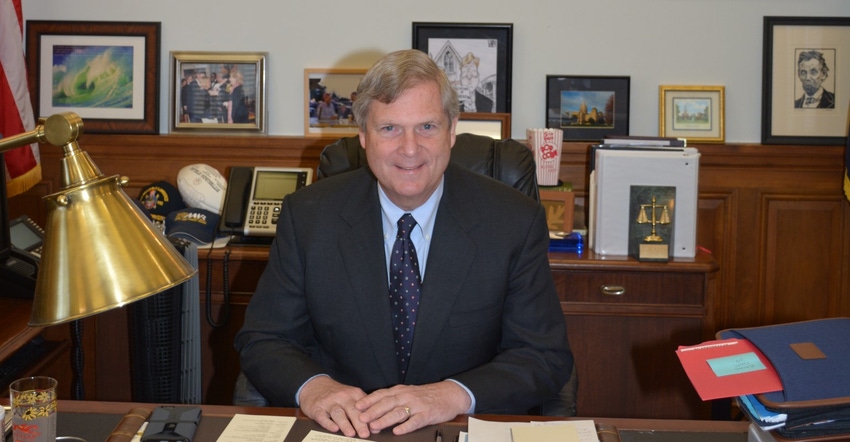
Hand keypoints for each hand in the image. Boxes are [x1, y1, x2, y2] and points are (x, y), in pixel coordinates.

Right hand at [298, 376, 370, 438]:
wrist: (314, 384)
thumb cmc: (337, 395)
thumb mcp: (351, 397)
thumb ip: (363, 410)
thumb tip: (376, 426)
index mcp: (353, 394)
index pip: (364, 406)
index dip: (370, 417)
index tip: (375, 428)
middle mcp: (342, 397)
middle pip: (352, 410)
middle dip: (359, 423)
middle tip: (365, 434)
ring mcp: (329, 402)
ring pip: (338, 413)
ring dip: (345, 424)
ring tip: (351, 434)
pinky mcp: (317, 408)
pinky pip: (322, 416)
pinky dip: (328, 423)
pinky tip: (334, 429)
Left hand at [355, 381, 470, 434]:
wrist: (450, 394)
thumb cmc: (426, 395)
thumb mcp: (408, 393)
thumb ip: (392, 400)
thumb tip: (373, 410)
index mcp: (400, 391)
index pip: (381, 394)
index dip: (369, 400)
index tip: (357, 405)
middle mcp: (407, 396)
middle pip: (387, 403)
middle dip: (373, 411)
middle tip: (361, 418)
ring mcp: (417, 405)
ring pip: (398, 412)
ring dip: (385, 419)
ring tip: (375, 426)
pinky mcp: (427, 414)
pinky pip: (415, 421)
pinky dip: (405, 426)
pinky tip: (398, 431)